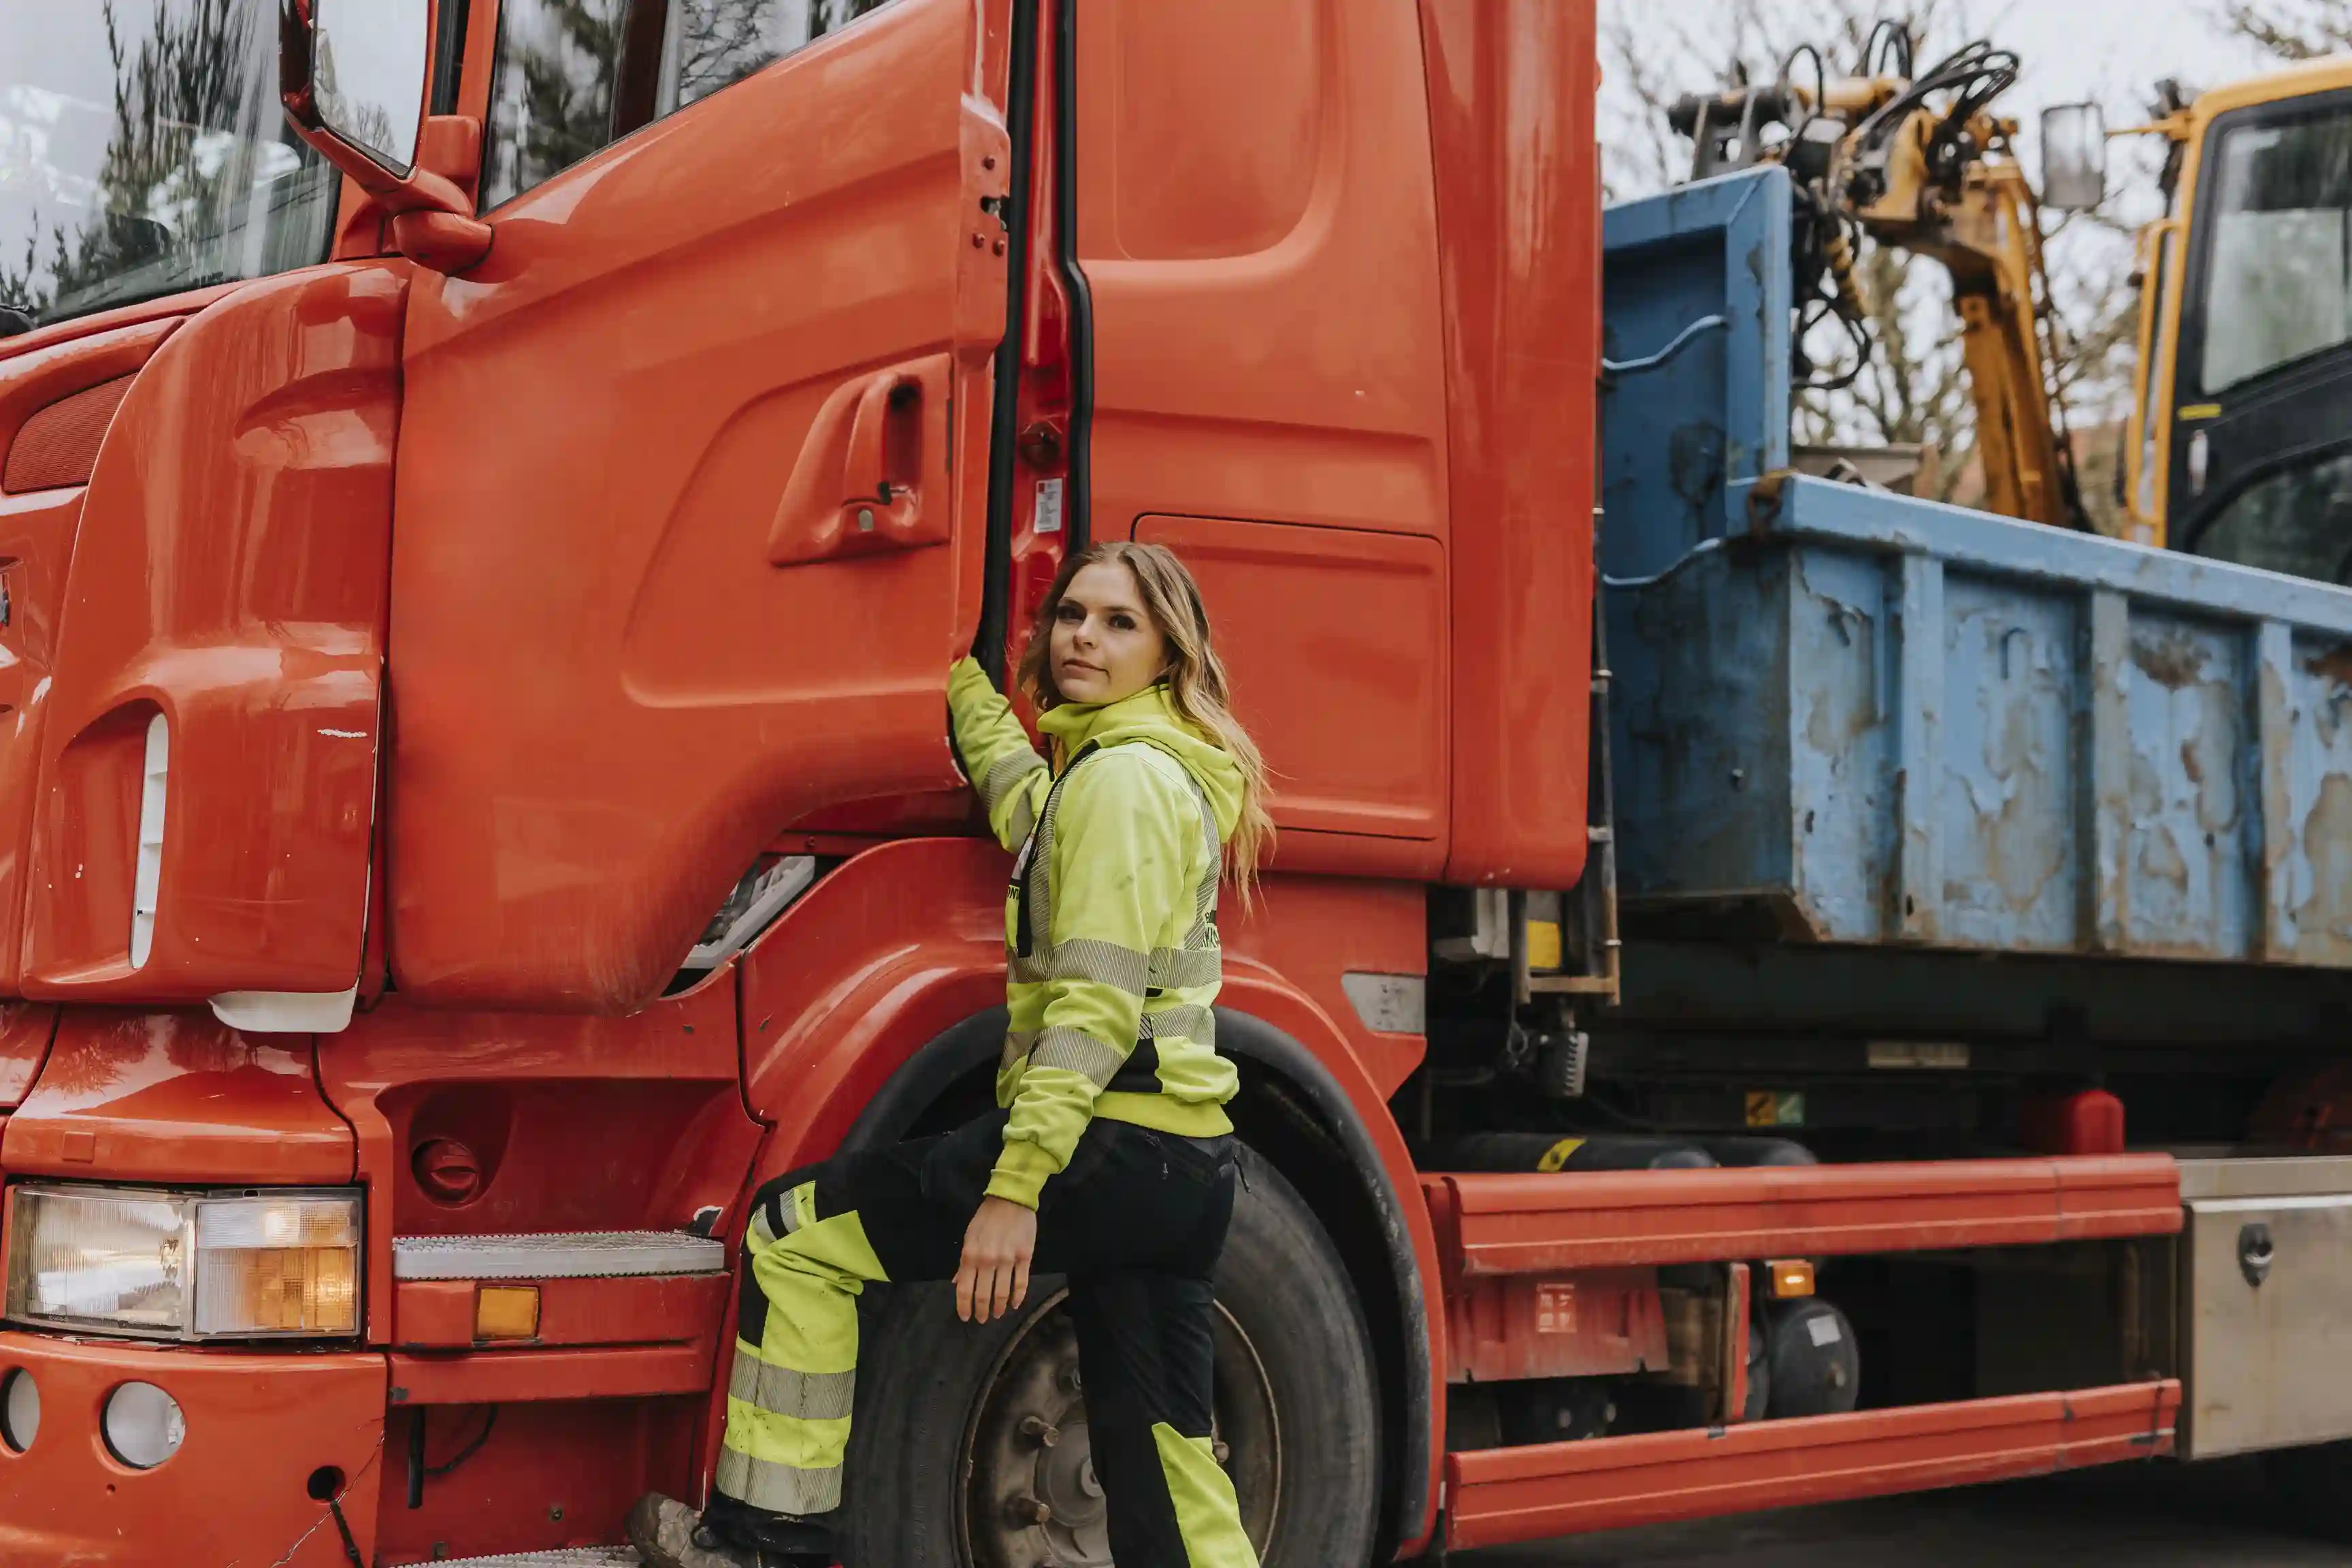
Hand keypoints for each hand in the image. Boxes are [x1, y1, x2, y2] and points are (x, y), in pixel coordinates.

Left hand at [955, 1196, 1037, 1323]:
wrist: (1010, 1199)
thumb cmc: (986, 1218)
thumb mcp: (969, 1237)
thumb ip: (963, 1262)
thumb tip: (956, 1282)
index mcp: (970, 1255)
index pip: (964, 1289)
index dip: (964, 1307)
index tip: (966, 1317)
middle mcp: (987, 1260)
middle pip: (983, 1295)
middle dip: (982, 1311)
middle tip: (983, 1320)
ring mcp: (1007, 1260)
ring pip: (1002, 1292)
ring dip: (999, 1307)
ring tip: (997, 1314)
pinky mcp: (1025, 1257)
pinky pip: (1021, 1283)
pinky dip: (1018, 1297)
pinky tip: (1015, 1304)